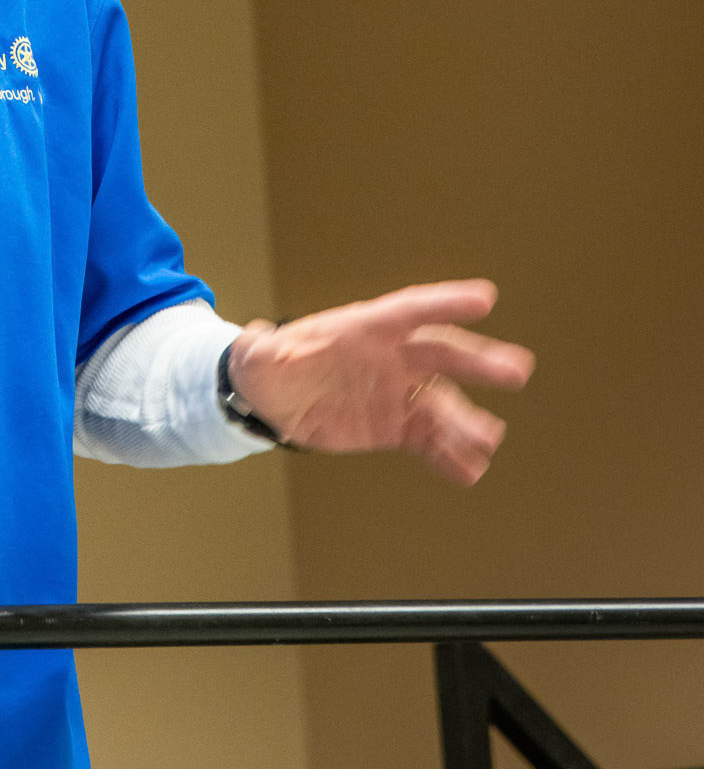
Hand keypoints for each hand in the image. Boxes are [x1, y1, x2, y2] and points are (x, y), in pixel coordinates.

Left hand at [225, 278, 533, 485]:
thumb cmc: (272, 362)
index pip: (410, 310)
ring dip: (466, 422)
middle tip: (516, 370)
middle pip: (441, 356)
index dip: (445, 304)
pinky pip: (428, 441)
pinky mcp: (395, 425)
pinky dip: (448, 455)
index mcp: (365, 327)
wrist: (275, 399)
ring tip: (488, 438)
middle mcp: (391, 357)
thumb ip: (263, 346)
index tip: (484, 299)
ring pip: (441, 405)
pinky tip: (468, 469)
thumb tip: (253, 337)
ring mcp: (397, 392)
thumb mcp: (261, 352)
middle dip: (478, 362)